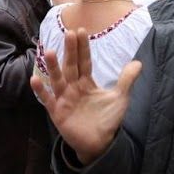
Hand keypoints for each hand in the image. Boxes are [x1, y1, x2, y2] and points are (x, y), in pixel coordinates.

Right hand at [31, 29, 142, 164]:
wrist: (100, 143)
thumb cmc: (107, 120)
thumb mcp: (120, 98)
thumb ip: (127, 80)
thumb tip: (138, 62)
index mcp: (86, 82)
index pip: (84, 61)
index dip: (83, 47)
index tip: (81, 30)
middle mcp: (73, 87)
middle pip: (71, 66)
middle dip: (70, 51)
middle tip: (69, 33)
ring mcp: (64, 99)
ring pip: (57, 80)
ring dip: (53, 67)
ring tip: (49, 52)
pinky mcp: (57, 112)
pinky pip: (47, 100)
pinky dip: (41, 91)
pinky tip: (35, 79)